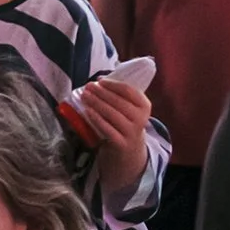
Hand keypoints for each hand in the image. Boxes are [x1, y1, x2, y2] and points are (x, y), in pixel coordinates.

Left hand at [79, 77, 151, 201]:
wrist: (130, 149)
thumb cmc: (126, 122)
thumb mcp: (130, 108)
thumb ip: (119, 94)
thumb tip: (99, 80)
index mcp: (144, 106)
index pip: (128, 90)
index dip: (113, 84)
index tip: (100, 81)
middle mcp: (141, 119)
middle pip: (118, 102)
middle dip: (101, 93)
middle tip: (88, 87)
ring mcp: (132, 132)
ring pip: (112, 114)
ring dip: (96, 103)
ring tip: (85, 96)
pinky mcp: (122, 144)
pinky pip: (107, 129)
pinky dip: (96, 119)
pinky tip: (88, 111)